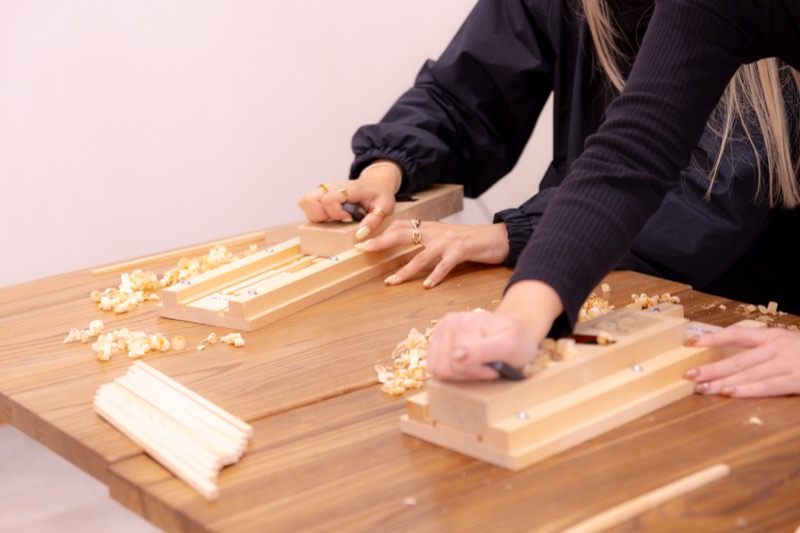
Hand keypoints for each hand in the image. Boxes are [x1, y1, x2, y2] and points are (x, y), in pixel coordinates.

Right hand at [297, 160, 401, 238]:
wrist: (375, 184)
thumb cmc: (379, 196)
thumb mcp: (384, 207)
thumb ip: (373, 221)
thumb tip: (360, 235)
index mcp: (348, 188)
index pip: (329, 199)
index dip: (335, 213)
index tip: (348, 217)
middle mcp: (332, 186)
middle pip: (311, 200)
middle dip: (322, 216)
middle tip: (338, 219)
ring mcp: (324, 190)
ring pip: (305, 201)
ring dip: (315, 215)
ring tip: (331, 219)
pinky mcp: (320, 195)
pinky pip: (306, 203)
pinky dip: (314, 213)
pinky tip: (328, 217)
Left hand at [358, 221, 508, 287]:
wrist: (497, 237)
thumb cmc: (471, 241)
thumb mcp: (445, 238)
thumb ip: (428, 243)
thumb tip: (410, 254)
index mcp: (430, 228)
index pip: (400, 226)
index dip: (382, 233)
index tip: (364, 241)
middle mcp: (436, 232)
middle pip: (402, 235)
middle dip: (382, 243)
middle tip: (365, 250)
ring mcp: (448, 241)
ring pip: (421, 256)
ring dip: (405, 271)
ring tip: (391, 281)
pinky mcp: (462, 250)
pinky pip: (445, 265)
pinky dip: (435, 276)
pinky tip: (427, 286)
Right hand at [426, 280, 562, 379]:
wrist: (515, 329)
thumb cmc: (516, 338)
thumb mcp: (510, 345)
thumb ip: (484, 350)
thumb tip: (456, 356)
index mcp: (464, 321)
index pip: (458, 362)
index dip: (477, 372)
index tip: (495, 369)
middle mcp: (447, 323)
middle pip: (446, 366)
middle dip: (469, 374)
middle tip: (489, 368)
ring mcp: (439, 332)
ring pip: (438, 368)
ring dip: (460, 374)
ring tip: (479, 367)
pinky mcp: (436, 342)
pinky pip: (435, 367)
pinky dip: (451, 372)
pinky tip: (467, 366)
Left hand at [684, 327, 799, 396]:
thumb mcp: (783, 344)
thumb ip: (759, 350)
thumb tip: (724, 361)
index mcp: (772, 336)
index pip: (737, 334)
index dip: (713, 338)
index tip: (690, 343)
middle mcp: (778, 348)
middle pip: (738, 359)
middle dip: (711, 367)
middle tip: (689, 374)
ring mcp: (788, 364)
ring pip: (749, 374)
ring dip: (723, 382)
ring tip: (702, 388)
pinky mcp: (797, 380)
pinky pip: (768, 386)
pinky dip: (748, 390)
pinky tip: (730, 393)